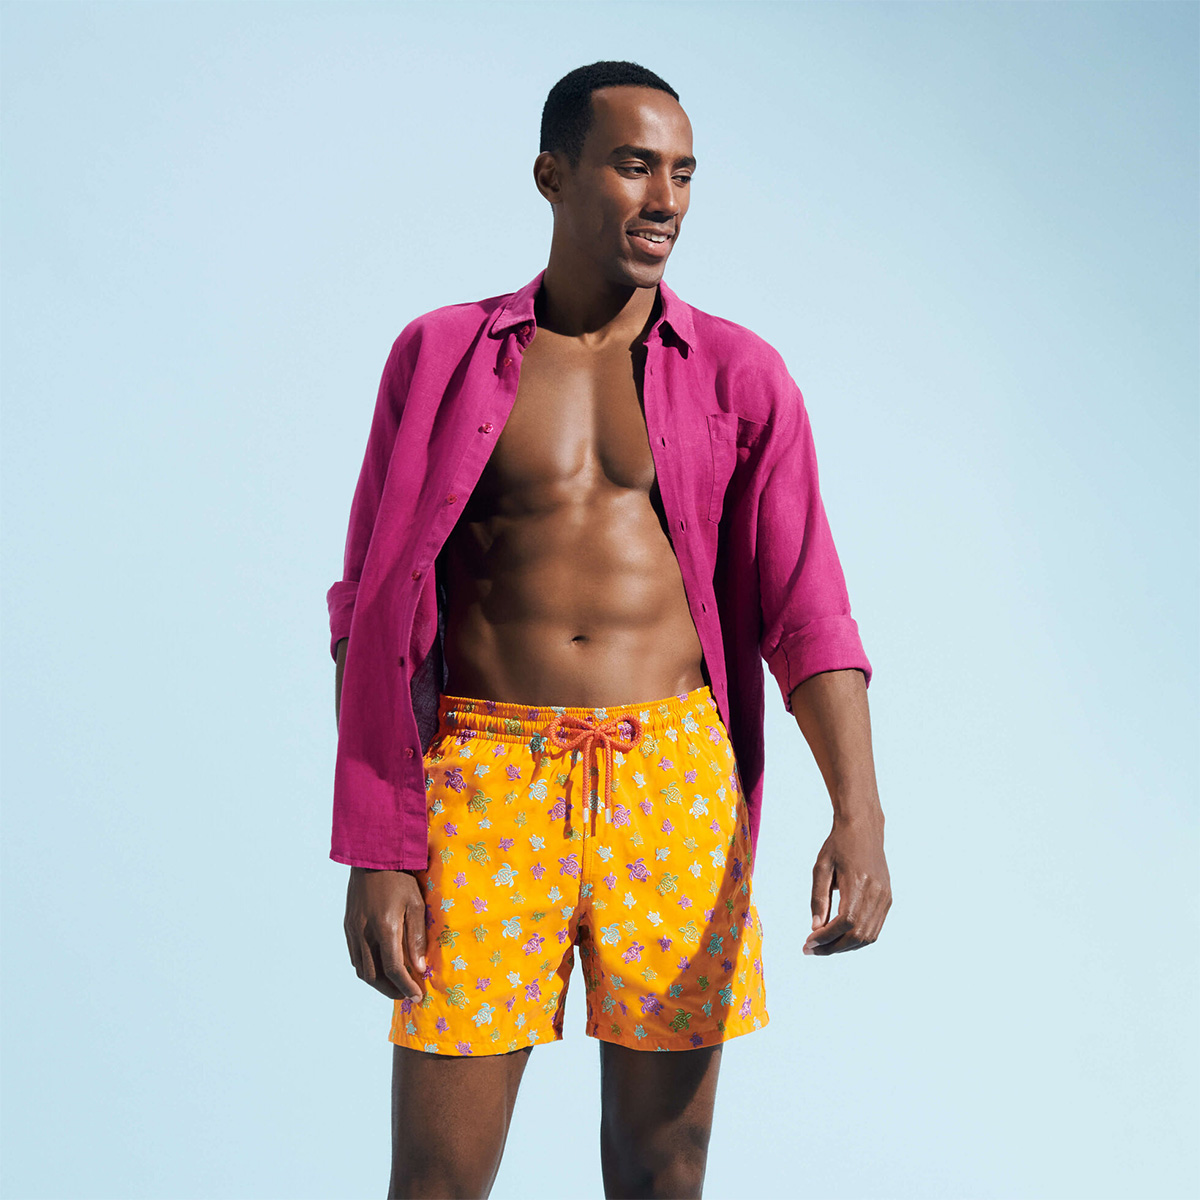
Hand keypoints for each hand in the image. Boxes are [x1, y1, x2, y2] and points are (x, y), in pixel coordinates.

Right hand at [344, 867, 428, 1000]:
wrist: (372, 857)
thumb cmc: (400, 878)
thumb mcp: (416, 903)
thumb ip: (417, 937)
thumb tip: (420, 967)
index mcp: (385, 928)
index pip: (394, 969)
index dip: (406, 986)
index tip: (417, 995)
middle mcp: (365, 933)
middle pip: (374, 976)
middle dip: (391, 990)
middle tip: (407, 994)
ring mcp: (353, 931)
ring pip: (361, 970)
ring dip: (378, 983)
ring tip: (395, 985)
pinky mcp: (348, 926)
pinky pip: (355, 957)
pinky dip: (367, 969)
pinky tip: (380, 968)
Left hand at [803, 813, 890, 954]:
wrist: (863, 829)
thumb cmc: (838, 845)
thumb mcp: (821, 868)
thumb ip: (819, 899)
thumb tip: (815, 928)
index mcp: (859, 883)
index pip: (845, 923)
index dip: (827, 937)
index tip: (809, 942)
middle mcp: (876, 893)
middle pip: (858, 934)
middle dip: (833, 947)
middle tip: (811, 949)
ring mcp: (885, 897)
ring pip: (868, 936)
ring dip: (844, 946)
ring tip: (823, 946)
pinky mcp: (887, 899)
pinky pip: (874, 928)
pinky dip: (856, 938)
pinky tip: (839, 937)